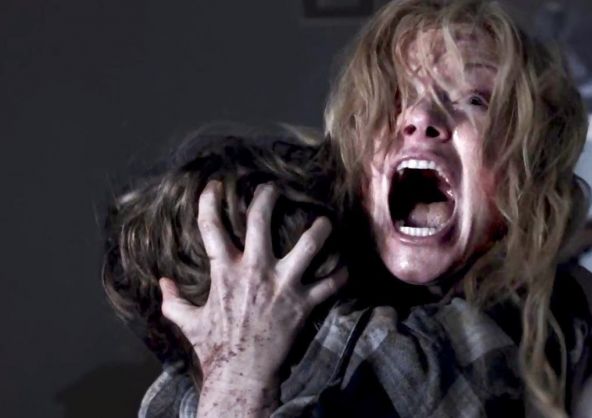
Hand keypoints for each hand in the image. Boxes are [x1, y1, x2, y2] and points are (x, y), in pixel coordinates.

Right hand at [159, 181, 346, 416]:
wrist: (242, 374)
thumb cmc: (215, 348)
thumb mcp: (187, 322)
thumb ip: (173, 301)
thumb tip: (161, 284)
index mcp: (225, 271)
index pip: (211, 227)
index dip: (209, 201)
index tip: (215, 185)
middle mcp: (255, 270)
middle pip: (260, 220)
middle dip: (267, 197)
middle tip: (272, 188)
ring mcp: (283, 285)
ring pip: (309, 245)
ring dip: (319, 229)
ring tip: (324, 221)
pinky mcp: (303, 303)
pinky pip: (330, 283)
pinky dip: (340, 274)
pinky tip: (344, 266)